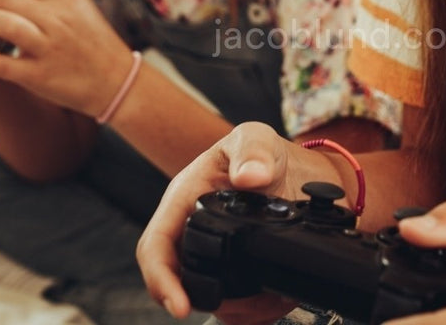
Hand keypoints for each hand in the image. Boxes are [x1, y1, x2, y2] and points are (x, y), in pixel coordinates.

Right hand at [137, 122, 339, 323]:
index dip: (161, 279)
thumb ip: (253, 151)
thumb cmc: (262, 152)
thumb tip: (249, 176)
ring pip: (207, 297)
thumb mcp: (256, 139)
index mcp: (182, 200)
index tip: (179, 304)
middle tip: (244, 308)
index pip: (156, 246)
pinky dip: (255, 309)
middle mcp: (189, 231)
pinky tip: (275, 299)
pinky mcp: (232, 270)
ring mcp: (209, 253)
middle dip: (204, 300)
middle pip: (176, 281)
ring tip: (268, 300)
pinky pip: (233, 302)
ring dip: (237, 307)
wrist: (289, 170)